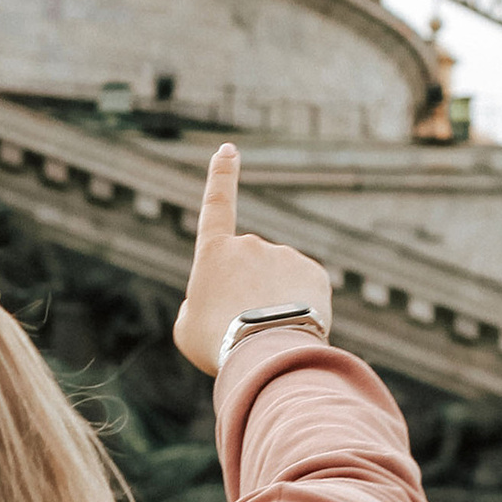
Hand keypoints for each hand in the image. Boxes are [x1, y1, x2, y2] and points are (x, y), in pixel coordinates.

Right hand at [171, 142, 330, 379]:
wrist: (264, 352)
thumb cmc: (217, 343)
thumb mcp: (188, 327)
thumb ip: (198, 305)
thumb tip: (220, 300)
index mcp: (214, 252)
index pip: (216, 204)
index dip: (221, 175)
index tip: (228, 149)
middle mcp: (250, 245)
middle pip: (249, 268)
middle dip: (248, 292)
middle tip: (242, 328)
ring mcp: (284, 256)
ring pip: (278, 280)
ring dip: (274, 302)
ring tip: (267, 333)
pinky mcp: (313, 273)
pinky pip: (304, 290)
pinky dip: (299, 308)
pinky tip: (291, 328)